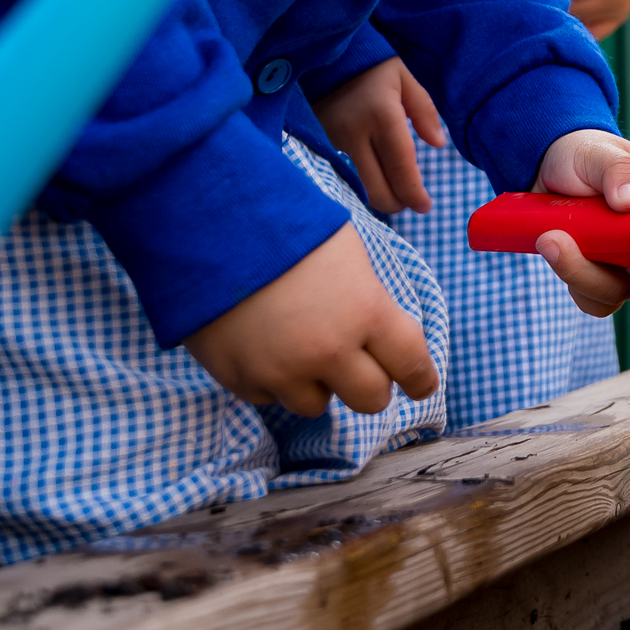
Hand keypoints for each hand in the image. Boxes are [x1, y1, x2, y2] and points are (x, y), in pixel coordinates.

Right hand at [184, 224, 439, 416]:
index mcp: (366, 312)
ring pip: (317, 405)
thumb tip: (380, 334)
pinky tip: (261, 341)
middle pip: (371, 400)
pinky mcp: (240, 380)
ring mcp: (281, 372)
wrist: (208, 224)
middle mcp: (329, 352)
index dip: (421, 379)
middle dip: (369, 384)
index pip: (412, 365)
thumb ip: (368, 302)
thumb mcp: (347, 255)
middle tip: (358, 365)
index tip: (421, 385)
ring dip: (316, 383)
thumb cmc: (285, 226)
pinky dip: (272, 380)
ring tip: (299, 343)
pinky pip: (269, 398)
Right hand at [313, 58, 447, 214]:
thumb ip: (424, 111)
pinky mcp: (320, 147)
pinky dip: (360, 188)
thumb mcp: (405, 79)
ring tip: (395, 194)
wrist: (324, 59)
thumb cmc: (372, 68)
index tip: (425, 206)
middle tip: (411, 202)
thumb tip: (439, 144)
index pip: (400, 167)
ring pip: (358, 189)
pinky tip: (373, 183)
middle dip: (398, 203)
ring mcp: (334, 144)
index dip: (414, 193)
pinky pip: (342, 178)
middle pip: (377, 189)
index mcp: (382, 116)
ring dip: (379, 198)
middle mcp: (356, 134)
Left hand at [531, 128, 629, 316]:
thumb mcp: (601, 154)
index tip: (614, 248)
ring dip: (577, 274)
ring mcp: (625, 263)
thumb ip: (618, 170)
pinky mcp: (600, 274)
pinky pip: (594, 300)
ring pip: (614, 293)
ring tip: (546, 238)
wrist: (551, 165)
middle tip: (556, 238)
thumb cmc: (585, 154)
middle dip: (600, 270)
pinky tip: (550, 248)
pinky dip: (571, 282)